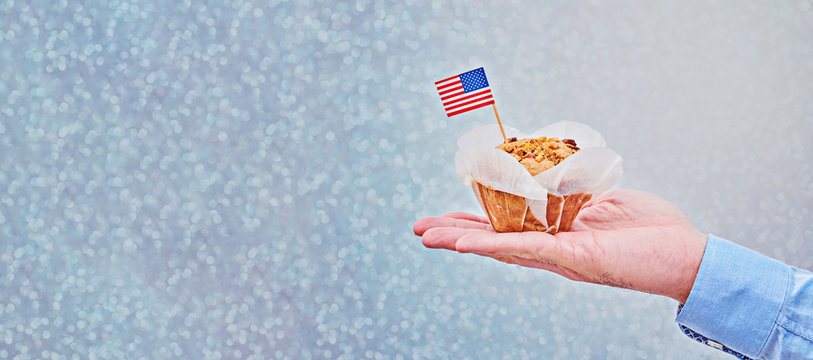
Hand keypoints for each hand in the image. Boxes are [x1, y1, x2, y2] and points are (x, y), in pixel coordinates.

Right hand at [413, 190, 707, 302]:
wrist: (689, 255)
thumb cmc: (653, 230)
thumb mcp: (605, 202)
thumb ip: (575, 194)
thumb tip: (554, 176)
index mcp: (557, 236)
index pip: (506, 229)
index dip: (473, 222)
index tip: (444, 215)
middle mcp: (552, 251)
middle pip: (494, 241)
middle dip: (454, 234)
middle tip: (418, 230)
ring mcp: (560, 257)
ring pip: (501, 248)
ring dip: (462, 240)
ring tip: (428, 236)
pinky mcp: (575, 258)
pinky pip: (527, 250)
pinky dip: (493, 245)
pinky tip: (465, 242)